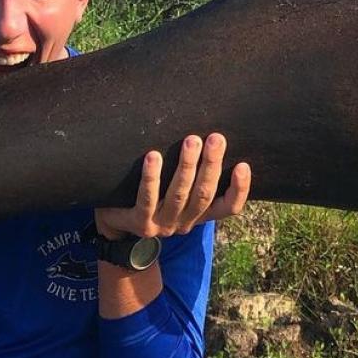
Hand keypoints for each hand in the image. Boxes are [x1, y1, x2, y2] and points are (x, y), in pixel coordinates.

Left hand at [94, 133, 249, 239]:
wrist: (115, 222)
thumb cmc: (151, 195)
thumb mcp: (176, 189)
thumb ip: (193, 173)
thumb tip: (211, 133)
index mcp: (198, 214)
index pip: (228, 208)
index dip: (239, 189)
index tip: (243, 165)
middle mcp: (183, 223)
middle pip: (203, 195)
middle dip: (211, 165)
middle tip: (216, 138)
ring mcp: (161, 224)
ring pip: (178, 195)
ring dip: (187, 167)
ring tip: (191, 141)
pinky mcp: (139, 223)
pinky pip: (146, 199)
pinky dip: (151, 177)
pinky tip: (153, 156)